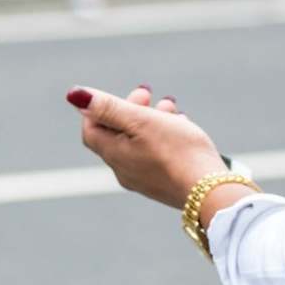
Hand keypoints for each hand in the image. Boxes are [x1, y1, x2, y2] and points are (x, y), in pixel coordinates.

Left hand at [67, 84, 225, 209]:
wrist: (210, 191)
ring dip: (150, 120)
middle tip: (148, 93)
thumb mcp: (141, 121)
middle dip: (130, 109)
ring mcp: (144, 180)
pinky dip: (162, 137)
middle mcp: (124, 170)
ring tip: (171, 106)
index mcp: (114, 154)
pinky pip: (155, 156)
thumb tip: (74, 95)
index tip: (125, 94)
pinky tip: (181, 128)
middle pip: (116, 135)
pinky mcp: (164, 185)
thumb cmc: (176, 152)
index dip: (101, 109)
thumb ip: (108, 107)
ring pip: (138, 143)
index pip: (92, 129)